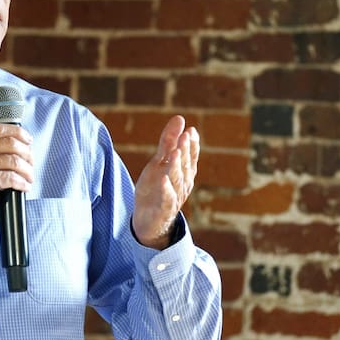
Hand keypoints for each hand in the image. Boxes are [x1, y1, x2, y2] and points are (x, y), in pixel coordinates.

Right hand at [0, 124, 33, 236]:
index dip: (18, 133)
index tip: (27, 139)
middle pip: (10, 143)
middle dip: (26, 152)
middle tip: (31, 160)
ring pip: (14, 161)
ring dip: (27, 170)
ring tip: (29, 176)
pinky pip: (12, 178)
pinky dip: (22, 183)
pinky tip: (24, 186)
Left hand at [132, 115, 198, 248]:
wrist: (148, 221)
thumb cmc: (155, 188)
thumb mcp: (159, 162)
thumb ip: (168, 142)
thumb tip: (180, 118)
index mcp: (183, 172)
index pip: (191, 156)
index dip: (192, 144)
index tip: (191, 130)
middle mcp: (182, 184)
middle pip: (185, 166)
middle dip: (186, 151)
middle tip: (186, 135)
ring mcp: (174, 197)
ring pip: (177, 180)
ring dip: (177, 166)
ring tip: (176, 152)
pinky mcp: (163, 210)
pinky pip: (167, 199)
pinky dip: (166, 189)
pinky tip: (162, 179)